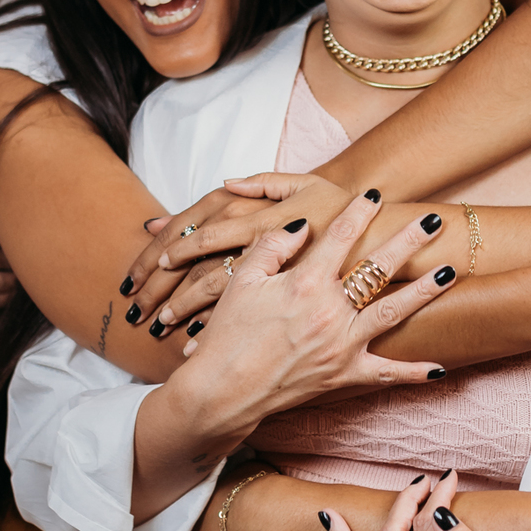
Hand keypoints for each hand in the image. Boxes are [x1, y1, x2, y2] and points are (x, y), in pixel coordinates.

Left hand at [119, 172, 353, 331]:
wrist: (392, 242)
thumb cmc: (345, 209)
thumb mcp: (306, 184)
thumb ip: (265, 183)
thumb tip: (228, 182)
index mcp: (262, 222)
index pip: (205, 235)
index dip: (174, 248)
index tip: (151, 264)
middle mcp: (265, 259)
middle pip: (203, 278)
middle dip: (166, 294)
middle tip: (138, 309)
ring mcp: (278, 292)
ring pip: (221, 308)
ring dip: (186, 318)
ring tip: (160, 330)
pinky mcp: (287, 315)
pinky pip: (248, 329)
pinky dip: (216, 337)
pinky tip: (194, 348)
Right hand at [172, 192, 455, 435]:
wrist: (222, 391)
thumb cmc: (228, 333)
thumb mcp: (242, 280)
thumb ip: (273, 246)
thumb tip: (303, 226)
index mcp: (305, 283)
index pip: (339, 236)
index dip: (357, 212)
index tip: (374, 194)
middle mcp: (331, 311)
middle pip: (379, 268)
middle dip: (409, 240)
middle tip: (434, 220)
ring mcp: (342, 344)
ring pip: (393, 312)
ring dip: (424, 291)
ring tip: (451, 272)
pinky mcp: (344, 374)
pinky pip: (386, 373)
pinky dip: (414, 372)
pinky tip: (441, 367)